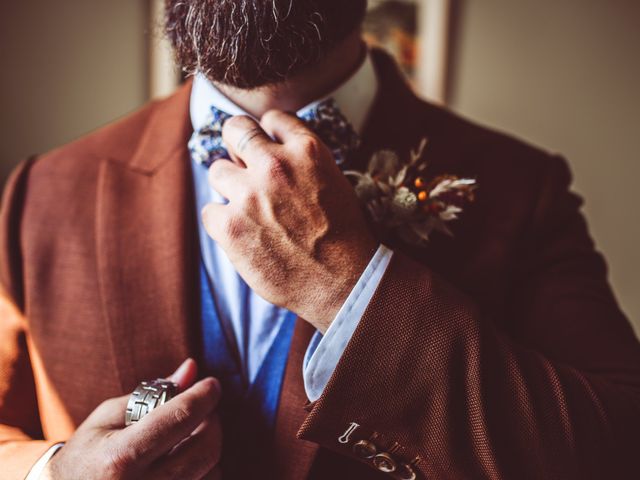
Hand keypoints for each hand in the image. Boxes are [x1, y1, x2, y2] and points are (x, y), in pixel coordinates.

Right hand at [43, 359, 221, 479]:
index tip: (211, 384)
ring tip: (190, 434)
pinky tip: (186, 458)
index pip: (179, 418)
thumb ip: (153, 393)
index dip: (202, 396)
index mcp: (121, 458)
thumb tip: (191, 369)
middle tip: (202, 409)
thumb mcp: (108, 417)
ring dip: (209, 446)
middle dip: (211, 421)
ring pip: (212, 471)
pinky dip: (205, 468)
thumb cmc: (86, 454)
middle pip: (205, 449)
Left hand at [202, 110, 376, 331]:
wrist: (343, 281)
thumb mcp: (334, 182)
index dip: (268, 134)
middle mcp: (274, 165)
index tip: (268, 148)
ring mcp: (249, 194)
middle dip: (236, 143)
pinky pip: (210, 211)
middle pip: (234, 129)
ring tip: (247, 209)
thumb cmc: (343, 236)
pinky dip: (222, 222)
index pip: (272, 118)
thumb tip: (270, 156)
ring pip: (217, 170)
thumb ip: (303, 163)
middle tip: (242, 164)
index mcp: (307, 150)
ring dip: (229, 187)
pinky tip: (242, 235)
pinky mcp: (230, 225)